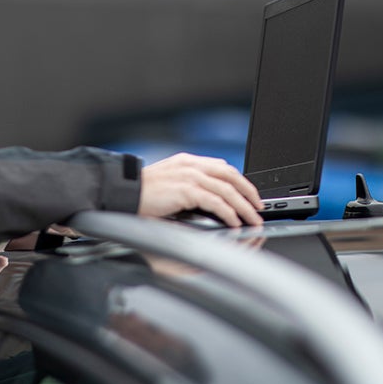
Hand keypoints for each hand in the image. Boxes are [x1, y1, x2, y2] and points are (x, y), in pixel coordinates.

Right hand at [137, 153, 263, 226]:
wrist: (123, 194)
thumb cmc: (142, 193)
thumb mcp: (169, 183)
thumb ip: (189, 185)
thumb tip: (210, 198)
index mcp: (188, 161)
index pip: (222, 167)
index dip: (240, 181)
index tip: (249, 194)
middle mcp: (191, 165)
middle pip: (230, 175)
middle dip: (248, 192)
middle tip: (259, 207)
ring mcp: (189, 176)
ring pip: (227, 189)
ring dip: (244, 206)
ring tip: (253, 219)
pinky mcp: (186, 190)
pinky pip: (215, 201)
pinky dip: (229, 212)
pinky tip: (235, 222)